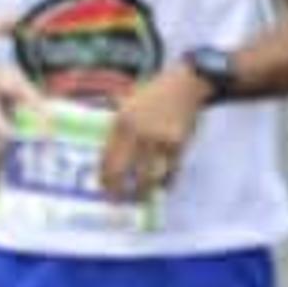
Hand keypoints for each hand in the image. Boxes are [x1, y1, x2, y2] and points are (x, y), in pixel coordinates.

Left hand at [101, 69, 207, 203]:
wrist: (184, 86)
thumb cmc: (152, 95)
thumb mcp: (127, 103)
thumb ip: (116, 124)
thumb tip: (106, 150)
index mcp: (121, 122)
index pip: (108, 156)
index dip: (105, 175)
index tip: (103, 186)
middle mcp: (138, 133)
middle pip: (124, 171)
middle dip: (119, 189)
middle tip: (117, 200)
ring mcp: (159, 141)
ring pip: (148, 176)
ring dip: (143, 191)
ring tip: (139, 197)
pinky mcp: (178, 146)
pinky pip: (170, 171)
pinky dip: (165, 182)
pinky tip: (161, 187)